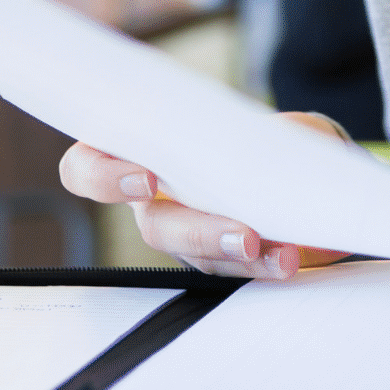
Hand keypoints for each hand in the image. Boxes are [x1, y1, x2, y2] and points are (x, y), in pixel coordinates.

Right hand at [59, 110, 351, 278]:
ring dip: (238, 256)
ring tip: (283, 253)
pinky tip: (287, 260)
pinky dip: (263, 265)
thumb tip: (276, 146)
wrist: (301, 167)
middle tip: (244, 236)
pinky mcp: (215, 257)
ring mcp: (184, 232)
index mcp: (141, 150)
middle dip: (199, 233)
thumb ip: (259, 129)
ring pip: (193, 255)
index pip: (88, 164)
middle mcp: (154, 198)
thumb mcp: (259, 120)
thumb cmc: (264, 136)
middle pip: (154, 225)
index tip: (148, 178)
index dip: (103, 176)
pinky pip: (229, 269)